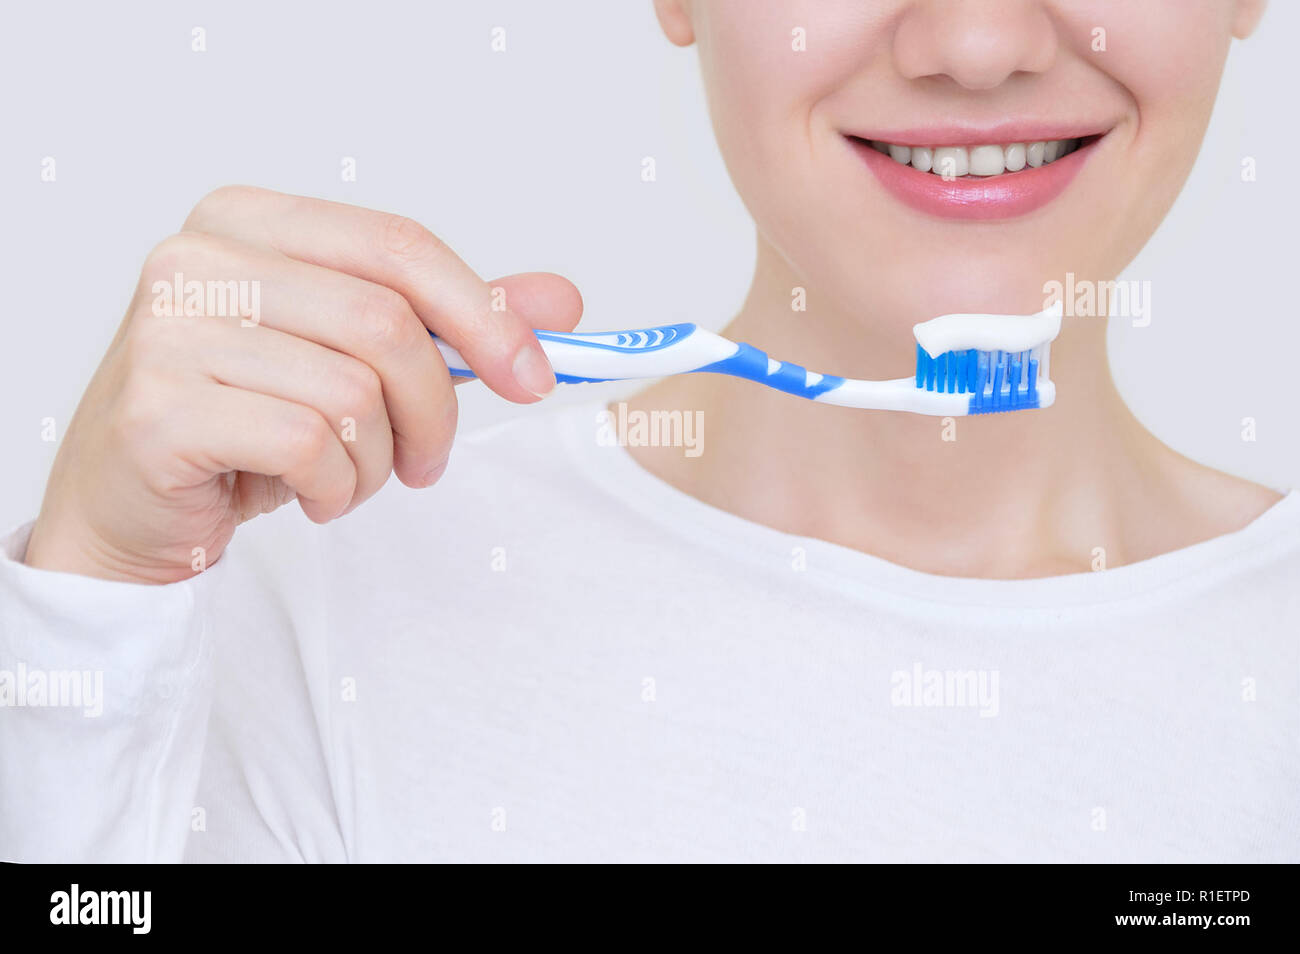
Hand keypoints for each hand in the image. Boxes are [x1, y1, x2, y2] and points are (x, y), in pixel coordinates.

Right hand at [23, 186, 581, 582]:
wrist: (135, 505)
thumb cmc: (248, 424)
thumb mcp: (355, 362)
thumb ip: (453, 324)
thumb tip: (562, 300)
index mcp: (251, 222)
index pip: (399, 247)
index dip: (485, 314)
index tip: (537, 376)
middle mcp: (201, 257)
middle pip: (385, 322)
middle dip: (434, 409)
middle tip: (427, 460)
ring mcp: (170, 329)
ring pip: (351, 391)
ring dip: (377, 460)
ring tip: (346, 476)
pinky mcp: (158, 407)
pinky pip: (306, 445)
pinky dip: (335, 487)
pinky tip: (311, 494)